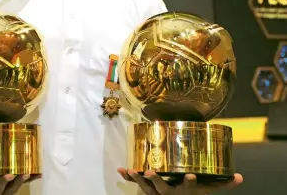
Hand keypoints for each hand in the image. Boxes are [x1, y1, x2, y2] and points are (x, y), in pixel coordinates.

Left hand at [117, 168, 242, 194]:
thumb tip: (241, 177)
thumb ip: (223, 186)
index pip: (189, 188)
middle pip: (162, 189)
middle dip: (156, 181)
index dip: (190, 182)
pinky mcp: (148, 192)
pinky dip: (128, 177)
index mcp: (185, 193)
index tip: (192, 175)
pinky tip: (120, 169)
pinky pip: (137, 186)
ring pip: (146, 188)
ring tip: (131, 170)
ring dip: (137, 179)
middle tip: (150, 171)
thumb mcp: (208, 191)